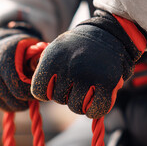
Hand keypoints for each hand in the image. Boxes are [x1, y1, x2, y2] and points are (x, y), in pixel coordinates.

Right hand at [0, 22, 42, 111]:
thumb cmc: (21, 49)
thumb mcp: (31, 48)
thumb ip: (39, 61)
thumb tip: (48, 77)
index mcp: (4, 60)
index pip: (19, 88)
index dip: (32, 94)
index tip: (39, 90)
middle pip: (14, 100)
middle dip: (27, 101)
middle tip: (34, 96)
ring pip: (8, 105)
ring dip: (20, 104)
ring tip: (26, 95)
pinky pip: (1, 106)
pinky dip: (11, 104)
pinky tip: (16, 95)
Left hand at [31, 11, 145, 117]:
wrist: (104, 35)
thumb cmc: (75, 47)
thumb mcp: (54, 50)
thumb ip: (42, 70)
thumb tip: (38, 93)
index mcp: (53, 59)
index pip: (38, 91)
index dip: (45, 90)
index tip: (54, 83)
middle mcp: (69, 67)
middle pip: (58, 99)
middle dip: (65, 94)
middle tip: (73, 81)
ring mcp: (89, 76)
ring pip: (76, 107)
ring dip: (79, 102)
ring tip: (84, 88)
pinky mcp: (108, 83)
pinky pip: (96, 110)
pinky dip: (94, 110)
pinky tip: (95, 100)